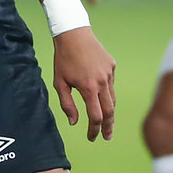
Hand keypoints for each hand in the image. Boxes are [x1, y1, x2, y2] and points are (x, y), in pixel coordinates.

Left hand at [52, 26, 116, 141]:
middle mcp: (102, 82)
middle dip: (108, 127)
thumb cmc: (63, 59)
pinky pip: (111, 85)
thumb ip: (67, 104)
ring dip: (110, 112)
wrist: (73, 34)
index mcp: (88, 88)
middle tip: (107, 137)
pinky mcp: (112, 66)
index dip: (94, 130)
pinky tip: (102, 98)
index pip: (95, 117)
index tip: (92, 138)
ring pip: (113, 99)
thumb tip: (74, 123)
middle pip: (110, 112)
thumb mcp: (59, 83)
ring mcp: (109, 74)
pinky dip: (108, 94)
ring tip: (107, 122)